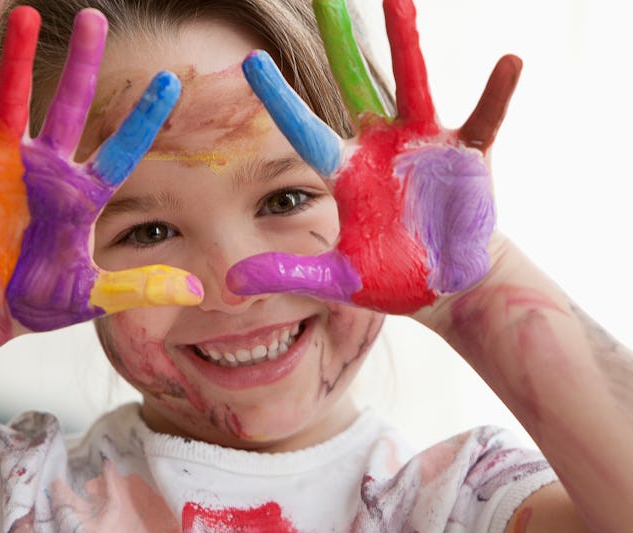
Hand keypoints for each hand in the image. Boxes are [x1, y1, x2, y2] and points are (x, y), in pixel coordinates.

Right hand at [0, 7, 202, 331]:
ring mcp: (4, 168)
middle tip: (96, 18)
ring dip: (16, 63)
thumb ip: (141, 287)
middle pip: (70, 109)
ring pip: (12, 104)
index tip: (170, 82)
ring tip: (23, 16)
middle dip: (84, 67)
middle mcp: (46, 171)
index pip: (120, 151)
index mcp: (81, 196)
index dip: (143, 119)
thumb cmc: (38, 298)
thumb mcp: (94, 296)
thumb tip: (198, 289)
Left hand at [226, 0, 520, 313]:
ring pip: (413, 84)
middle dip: (339, 40)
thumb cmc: (389, 275)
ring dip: (406, 43)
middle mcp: (379, 145)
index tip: (249, 61)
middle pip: (353, 82)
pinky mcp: (466, 155)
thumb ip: (289, 272)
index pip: (304, 128)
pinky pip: (484, 119)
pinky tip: (508, 63)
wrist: (444, 284)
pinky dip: (496, 94)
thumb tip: (232, 281)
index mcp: (345, 171)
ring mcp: (423, 143)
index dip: (278, 98)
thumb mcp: (335, 277)